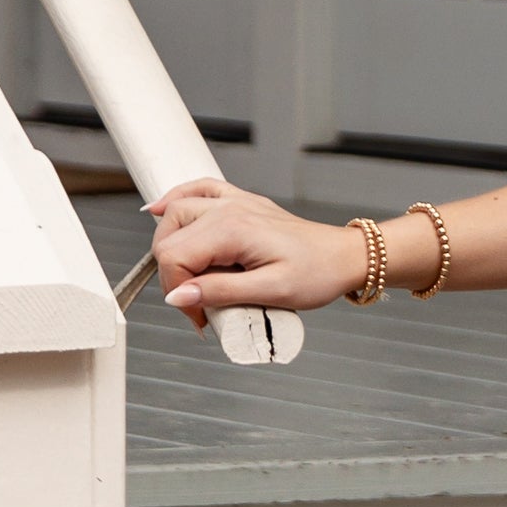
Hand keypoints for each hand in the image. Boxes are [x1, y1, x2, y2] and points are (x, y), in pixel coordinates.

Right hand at [149, 181, 369, 327]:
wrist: (346, 257)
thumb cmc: (318, 273)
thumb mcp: (271, 292)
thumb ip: (220, 293)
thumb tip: (178, 297)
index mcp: (233, 229)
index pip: (174, 255)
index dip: (176, 290)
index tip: (198, 316)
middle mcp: (229, 209)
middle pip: (169, 234)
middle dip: (172, 273)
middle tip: (195, 303)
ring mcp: (234, 203)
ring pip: (177, 211)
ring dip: (169, 241)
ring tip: (183, 275)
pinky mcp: (241, 204)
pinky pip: (200, 190)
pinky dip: (177, 198)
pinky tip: (161, 209)